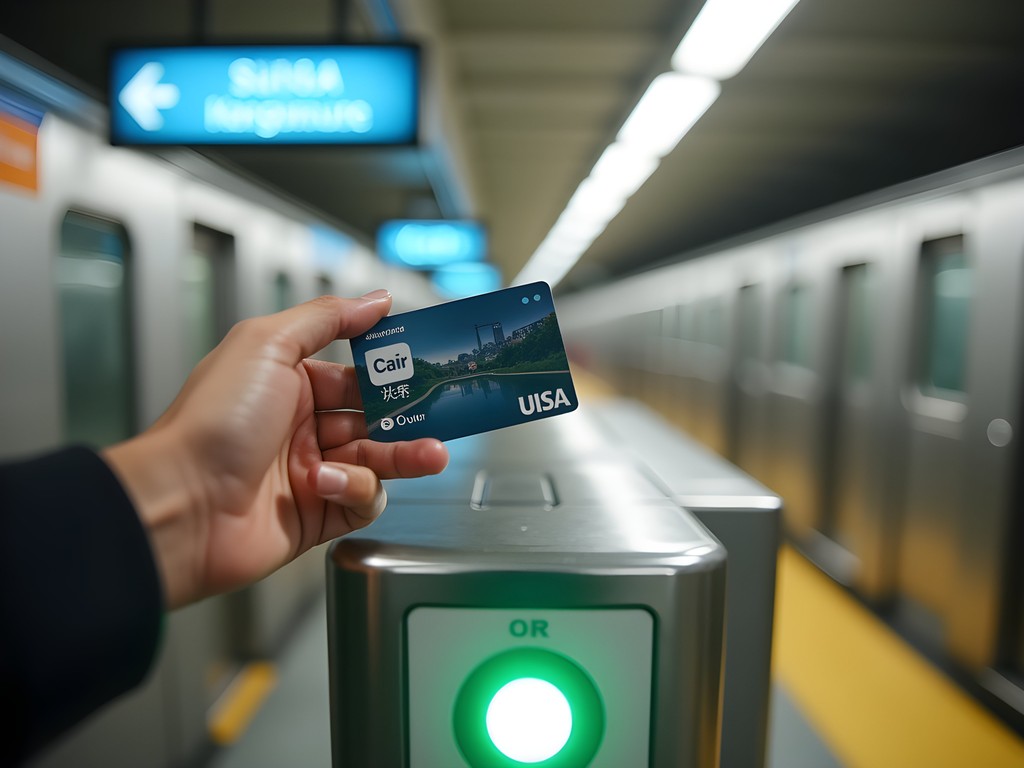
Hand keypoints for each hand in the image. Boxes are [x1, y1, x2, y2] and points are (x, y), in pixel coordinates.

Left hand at [103, 291, 448, 607]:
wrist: (181, 504)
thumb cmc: (212, 423)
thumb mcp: (267, 345)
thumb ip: (326, 317)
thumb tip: (374, 300)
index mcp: (288, 384)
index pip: (354, 373)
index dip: (390, 370)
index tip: (424, 364)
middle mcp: (299, 427)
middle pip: (373, 417)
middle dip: (409, 415)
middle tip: (441, 410)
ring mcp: (310, 472)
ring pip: (377, 459)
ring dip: (404, 454)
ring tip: (431, 454)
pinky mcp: (318, 515)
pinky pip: (362, 499)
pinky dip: (356, 489)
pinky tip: (331, 482)